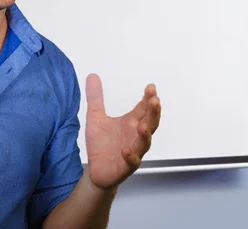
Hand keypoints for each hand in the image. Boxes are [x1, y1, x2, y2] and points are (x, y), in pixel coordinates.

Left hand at [85, 74, 160, 189]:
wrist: (96, 171)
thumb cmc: (101, 144)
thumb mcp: (95, 117)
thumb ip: (95, 98)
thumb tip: (92, 75)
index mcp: (131, 123)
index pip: (143, 108)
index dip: (148, 98)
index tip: (151, 87)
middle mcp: (135, 135)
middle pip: (150, 123)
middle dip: (153, 112)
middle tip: (155, 100)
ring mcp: (134, 151)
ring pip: (145, 143)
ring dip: (146, 135)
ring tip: (143, 126)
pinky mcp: (126, 166)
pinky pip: (132, 161)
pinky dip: (131, 156)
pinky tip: (127, 150)